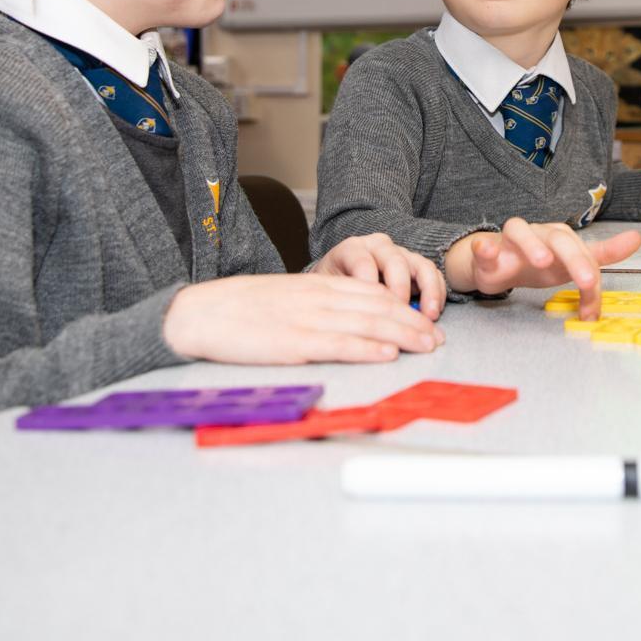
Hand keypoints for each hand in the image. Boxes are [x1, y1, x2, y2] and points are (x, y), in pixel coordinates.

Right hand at [161, 274, 443, 364]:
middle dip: (413, 322)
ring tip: (427, 346)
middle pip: (378, 307)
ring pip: (366, 324)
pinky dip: (366, 348)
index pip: (372, 294)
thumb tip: (350, 320)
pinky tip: (387, 354)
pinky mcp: (294, 342)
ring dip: (402, 335)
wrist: (201, 313)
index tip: (427, 322)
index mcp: (316, 286)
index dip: (404, 308)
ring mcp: (307, 319)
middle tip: (439, 339)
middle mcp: (318, 298)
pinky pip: (338, 344)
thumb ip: (318, 305)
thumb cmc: (241, 310)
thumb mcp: (286, 298)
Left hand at [316, 232, 445, 319]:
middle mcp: (378, 247)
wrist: (342, 279)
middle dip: (400, 288)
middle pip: (394, 260)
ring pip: (420, 265)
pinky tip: (433, 314)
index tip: (370, 308)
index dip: (368, 283)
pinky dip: (437, 293)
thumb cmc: (334, 288)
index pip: (362, 261)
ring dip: (428, 291)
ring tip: (428, 315)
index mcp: (352, 249)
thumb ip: (338, 298)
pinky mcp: (416, 266)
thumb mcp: (327, 291)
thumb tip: (353, 320)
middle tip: (400, 311)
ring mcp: (400, 254)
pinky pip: (434, 274)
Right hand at [443, 217, 640, 319]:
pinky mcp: (487, 248)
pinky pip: (484, 244)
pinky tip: (489, 252)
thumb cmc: (538, 263)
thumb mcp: (573, 263)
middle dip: (574, 259)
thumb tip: (637, 238)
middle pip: (559, 238)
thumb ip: (604, 254)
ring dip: (532, 244)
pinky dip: (485, 247)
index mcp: (562, 238)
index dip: (591, 271)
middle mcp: (540, 233)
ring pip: (520, 230)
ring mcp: (512, 239)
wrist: (497, 265)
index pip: (583, 252)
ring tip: (542, 261)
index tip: (595, 293)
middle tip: (585, 281)